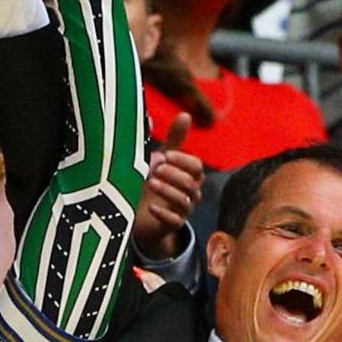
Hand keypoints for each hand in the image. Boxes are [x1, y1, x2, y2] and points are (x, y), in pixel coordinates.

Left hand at [134, 114, 202, 259]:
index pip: (197, 167)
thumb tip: (185, 114)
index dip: (183, 161)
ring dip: (167, 191)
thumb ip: (175, 140)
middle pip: (192, 184)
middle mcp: (190, 194)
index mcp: (190, 176)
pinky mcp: (172, 227)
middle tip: (155, 168)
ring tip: (150, 183)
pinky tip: (150, 206)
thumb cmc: (157, 183)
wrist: (143, 218)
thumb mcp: (164, 160)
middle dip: (174, 174)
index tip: (166, 154)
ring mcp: (182, 211)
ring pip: (184, 201)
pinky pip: (174, 222)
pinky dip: (163, 214)